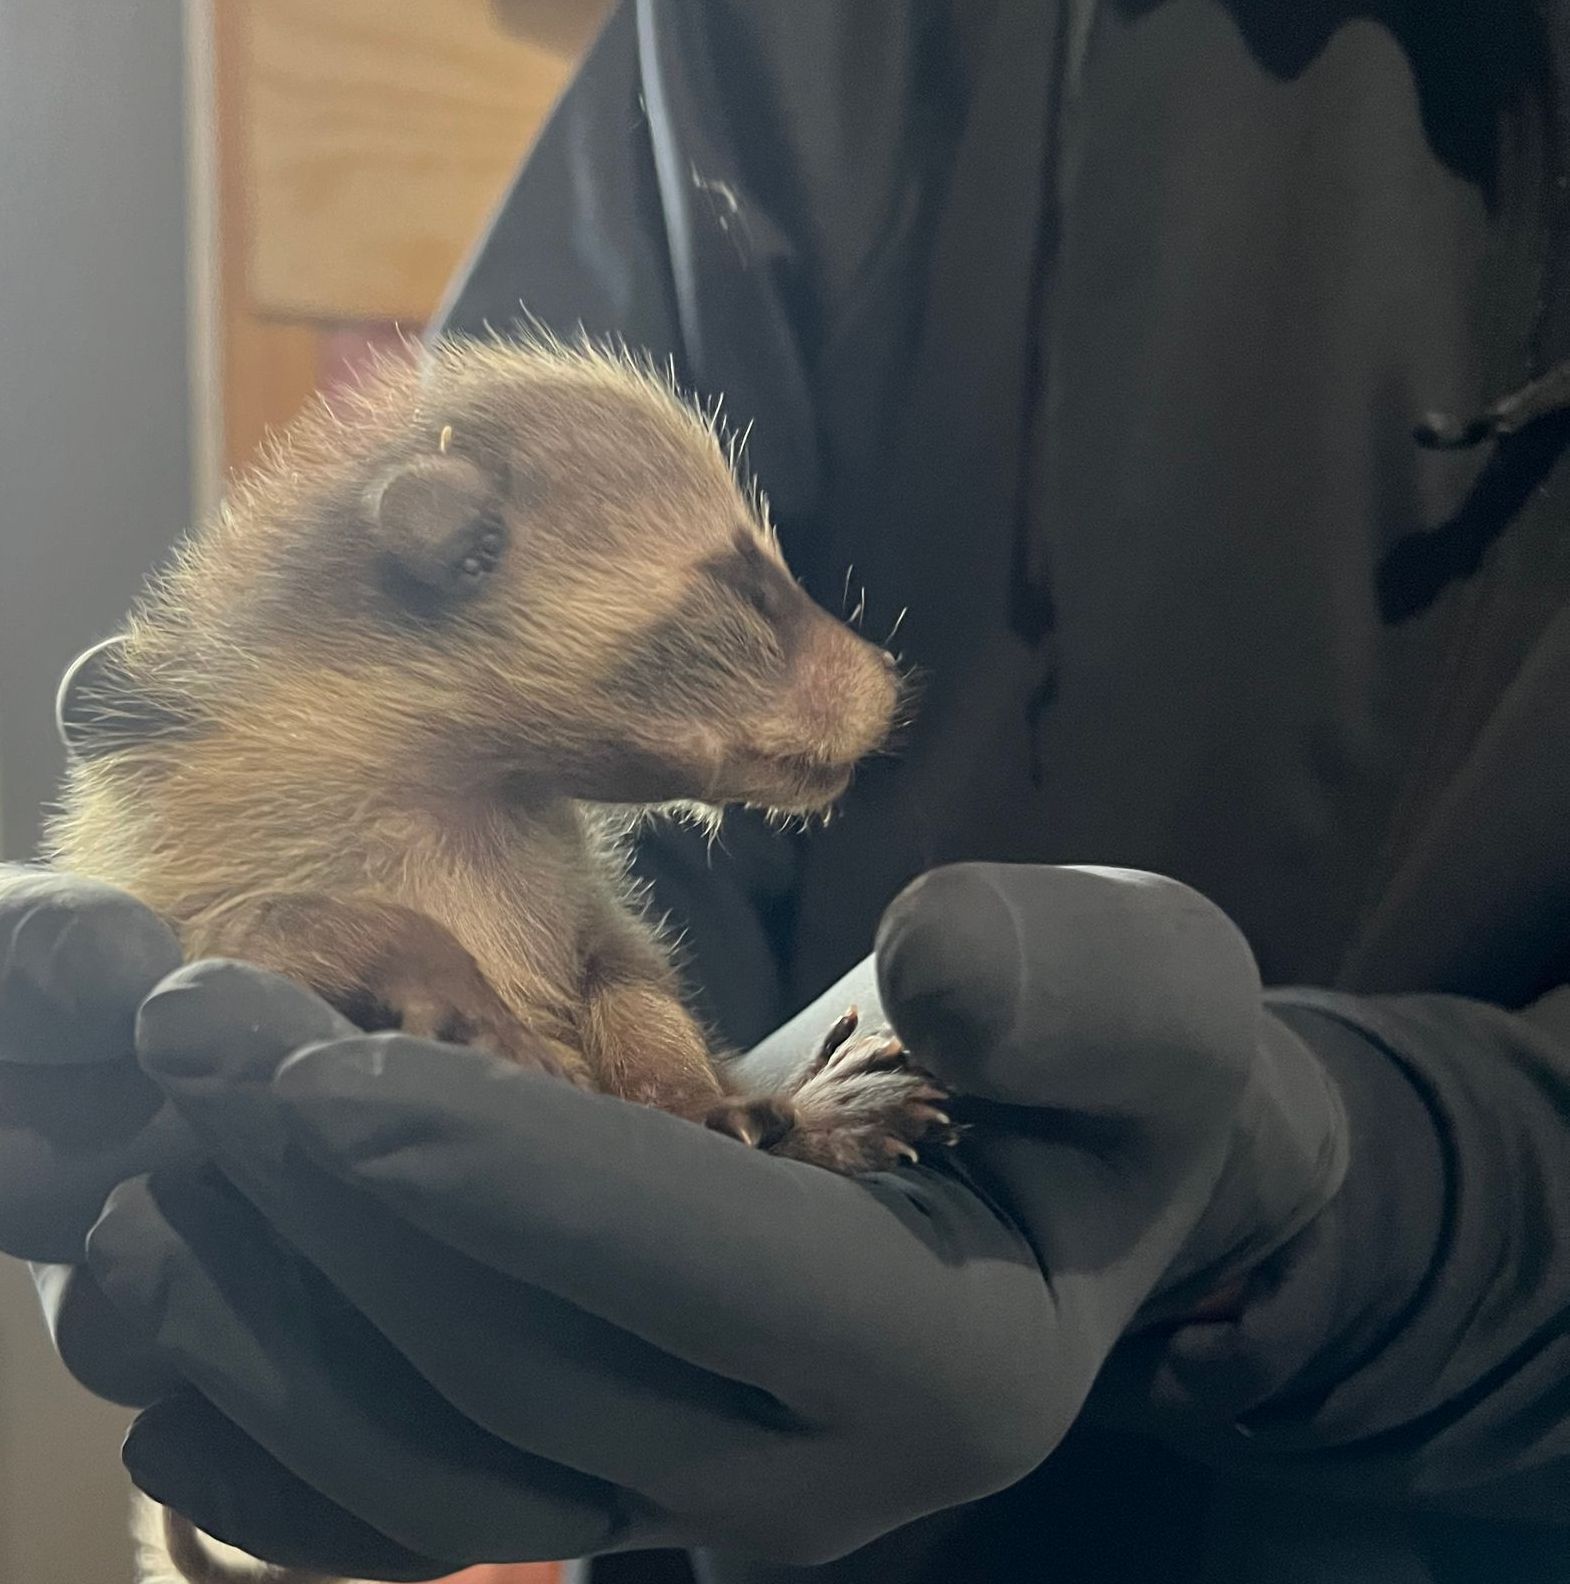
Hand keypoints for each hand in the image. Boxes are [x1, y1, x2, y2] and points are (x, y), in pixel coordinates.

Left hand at [0, 863, 1347, 1573]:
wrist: (1077, 1184)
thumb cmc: (1122, 1076)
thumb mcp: (1162, 997)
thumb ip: (1076, 987)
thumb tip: (930, 963)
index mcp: (951, 1352)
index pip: (696, 1270)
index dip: (504, 1177)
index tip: (312, 1071)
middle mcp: (814, 1471)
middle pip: (527, 1368)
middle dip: (340, 1212)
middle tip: (191, 1044)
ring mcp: (707, 1502)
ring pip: (443, 1458)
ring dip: (278, 1321)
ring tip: (146, 1169)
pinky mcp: (630, 1485)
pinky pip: (421, 1508)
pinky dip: (281, 1445)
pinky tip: (173, 1343)